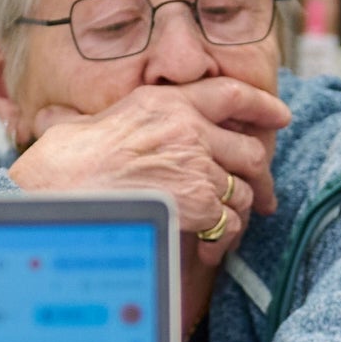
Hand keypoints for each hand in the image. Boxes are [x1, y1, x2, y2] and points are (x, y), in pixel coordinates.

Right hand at [9, 78, 288, 256]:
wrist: (58, 188)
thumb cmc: (67, 161)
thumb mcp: (103, 120)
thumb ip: (136, 122)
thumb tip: (135, 127)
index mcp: (167, 102)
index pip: (231, 93)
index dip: (263, 105)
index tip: (282, 116)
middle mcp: (188, 127)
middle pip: (250, 149)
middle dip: (261, 176)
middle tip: (264, 196)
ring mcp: (197, 163)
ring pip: (243, 190)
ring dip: (237, 213)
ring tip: (223, 229)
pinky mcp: (198, 200)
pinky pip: (229, 222)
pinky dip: (223, 239)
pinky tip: (205, 248)